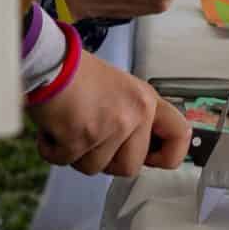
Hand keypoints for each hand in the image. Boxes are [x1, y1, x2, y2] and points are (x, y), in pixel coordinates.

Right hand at [32, 51, 189, 175]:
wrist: (49, 61)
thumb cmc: (77, 73)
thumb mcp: (121, 89)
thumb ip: (134, 118)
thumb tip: (137, 151)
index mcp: (146, 101)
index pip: (179, 135)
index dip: (166, 156)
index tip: (150, 159)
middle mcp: (134, 115)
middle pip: (129, 167)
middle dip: (106, 161)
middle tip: (90, 141)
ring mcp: (109, 128)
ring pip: (95, 168)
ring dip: (76, 154)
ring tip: (68, 127)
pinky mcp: (81, 138)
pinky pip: (64, 161)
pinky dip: (52, 150)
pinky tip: (52, 128)